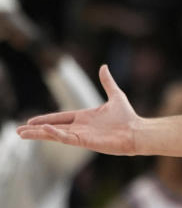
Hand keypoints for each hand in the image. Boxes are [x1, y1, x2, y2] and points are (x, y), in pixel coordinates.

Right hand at [17, 65, 141, 154]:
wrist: (137, 131)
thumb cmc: (128, 116)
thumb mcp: (115, 95)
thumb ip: (107, 81)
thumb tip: (103, 66)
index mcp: (84, 117)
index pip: (60, 117)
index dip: (45, 119)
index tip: (30, 121)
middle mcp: (80, 127)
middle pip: (52, 128)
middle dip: (35, 129)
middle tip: (18, 131)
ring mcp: (81, 135)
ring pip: (55, 134)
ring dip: (39, 134)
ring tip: (22, 134)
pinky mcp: (85, 141)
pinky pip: (66, 138)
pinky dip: (56, 134)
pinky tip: (45, 130)